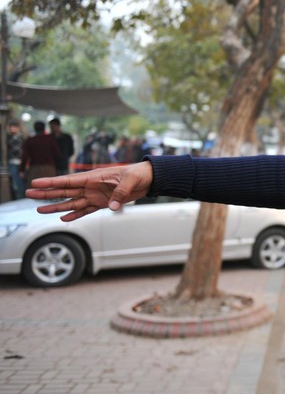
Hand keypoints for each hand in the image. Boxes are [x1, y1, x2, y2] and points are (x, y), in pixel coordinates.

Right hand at [25, 162, 153, 221]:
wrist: (147, 179)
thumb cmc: (137, 174)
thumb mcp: (130, 181)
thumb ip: (119, 193)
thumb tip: (112, 206)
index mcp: (94, 177)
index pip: (68, 180)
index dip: (51, 182)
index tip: (36, 183)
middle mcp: (91, 187)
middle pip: (64, 191)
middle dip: (46, 193)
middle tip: (29, 194)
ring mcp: (95, 195)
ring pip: (71, 202)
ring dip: (56, 207)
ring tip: (40, 210)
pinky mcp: (103, 203)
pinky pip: (85, 210)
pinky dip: (75, 215)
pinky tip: (63, 219)